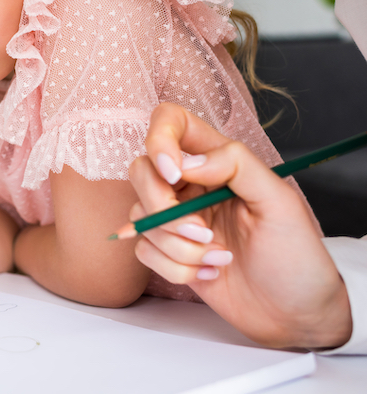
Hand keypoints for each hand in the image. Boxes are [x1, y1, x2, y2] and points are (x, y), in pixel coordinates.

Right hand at [129, 102, 352, 348]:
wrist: (293, 314)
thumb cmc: (295, 256)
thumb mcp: (279, 202)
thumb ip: (236, 165)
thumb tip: (186, 162)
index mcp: (218, 161)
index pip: (171, 122)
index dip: (159, 140)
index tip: (175, 174)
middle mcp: (191, 184)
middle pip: (141, 170)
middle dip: (162, 206)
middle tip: (202, 231)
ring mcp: (176, 218)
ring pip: (141, 216)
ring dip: (178, 245)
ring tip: (219, 257)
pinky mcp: (167, 251)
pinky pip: (144, 250)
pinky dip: (175, 267)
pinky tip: (210, 272)